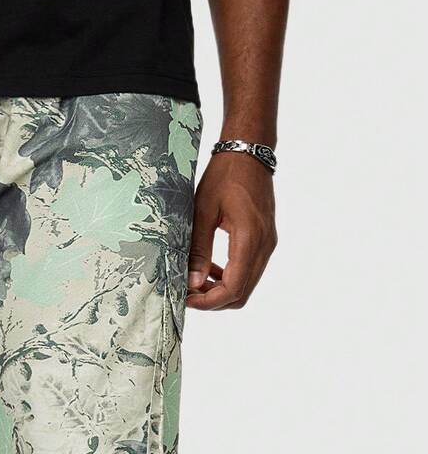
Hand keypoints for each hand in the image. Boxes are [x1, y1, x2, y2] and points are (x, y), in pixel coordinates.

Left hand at [186, 152, 276, 309]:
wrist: (249, 152)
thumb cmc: (225, 175)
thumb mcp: (203, 211)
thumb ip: (199, 249)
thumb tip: (193, 282)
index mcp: (249, 238)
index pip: (233, 288)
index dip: (209, 301)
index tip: (187, 298)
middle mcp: (264, 245)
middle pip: (241, 294)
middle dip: (213, 300)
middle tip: (188, 292)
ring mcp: (267, 244)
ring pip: (246, 285)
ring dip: (220, 290)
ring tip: (195, 281)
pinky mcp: (265, 240)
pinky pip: (249, 270)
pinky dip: (229, 277)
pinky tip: (210, 269)